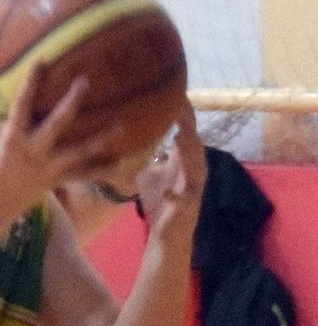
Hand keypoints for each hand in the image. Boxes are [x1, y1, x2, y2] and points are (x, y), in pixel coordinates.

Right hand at [0, 67, 123, 224]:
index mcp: (12, 138)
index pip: (22, 104)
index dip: (32, 82)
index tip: (42, 60)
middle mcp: (34, 151)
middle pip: (58, 124)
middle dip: (72, 103)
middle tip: (85, 81)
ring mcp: (48, 167)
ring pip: (79, 152)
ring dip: (100, 140)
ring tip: (120, 127)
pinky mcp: (58, 179)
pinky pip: (84, 174)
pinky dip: (103, 170)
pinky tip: (122, 162)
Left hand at [136, 101, 205, 238]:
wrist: (168, 234)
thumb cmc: (162, 199)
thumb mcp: (152, 170)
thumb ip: (148, 150)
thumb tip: (129, 128)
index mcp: (185, 162)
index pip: (186, 132)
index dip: (183, 113)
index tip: (176, 91)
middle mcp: (193, 172)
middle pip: (193, 144)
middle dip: (189, 125)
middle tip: (181, 104)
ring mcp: (191, 191)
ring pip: (196, 168)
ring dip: (189, 152)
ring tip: (182, 135)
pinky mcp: (184, 209)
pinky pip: (181, 201)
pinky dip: (175, 195)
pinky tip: (169, 191)